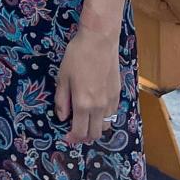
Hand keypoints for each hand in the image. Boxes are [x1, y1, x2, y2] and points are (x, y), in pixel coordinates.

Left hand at [55, 27, 121, 143]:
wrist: (99, 40)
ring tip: (87, 120)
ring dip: (96, 128)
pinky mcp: (118, 93)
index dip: (72, 138)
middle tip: (75, 130)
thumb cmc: (77, 56)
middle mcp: (99, 107)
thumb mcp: (63, 77)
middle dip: (84, 137)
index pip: (80, 132)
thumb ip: (62, 100)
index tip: (66, 137)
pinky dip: (104, 117)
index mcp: (83, 104)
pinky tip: (97, 109)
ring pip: (106, 125)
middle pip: (95, 134)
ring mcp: (110, 100)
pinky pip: (112, 114)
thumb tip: (63, 118)